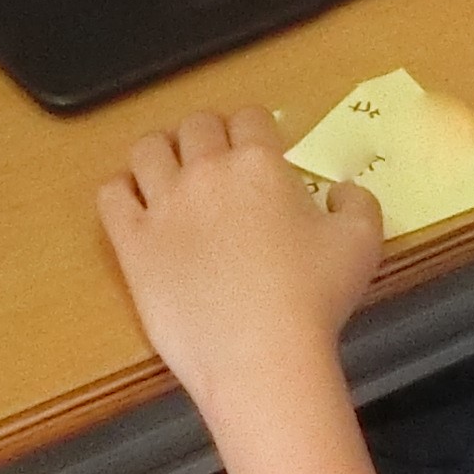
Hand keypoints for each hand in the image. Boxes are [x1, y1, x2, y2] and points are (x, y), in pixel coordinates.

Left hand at [96, 107, 386, 404]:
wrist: (261, 354)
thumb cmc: (315, 298)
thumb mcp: (362, 243)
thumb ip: (357, 203)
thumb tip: (342, 190)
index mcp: (259, 164)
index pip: (249, 118)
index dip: (255, 130)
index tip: (259, 150)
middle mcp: (206, 172)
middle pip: (196, 126)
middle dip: (208, 136)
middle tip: (217, 164)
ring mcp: (164, 206)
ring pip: (147, 149)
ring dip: (161, 154)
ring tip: (171, 175)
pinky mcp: (132, 243)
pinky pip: (111, 195)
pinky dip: (121, 192)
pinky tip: (136, 206)